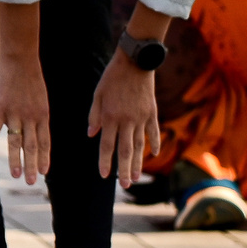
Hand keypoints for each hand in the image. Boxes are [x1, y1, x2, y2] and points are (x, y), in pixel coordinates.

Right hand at [0, 6, 48, 180]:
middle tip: (32, 182)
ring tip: (16, 175)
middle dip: (33, 165)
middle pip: (32, 146)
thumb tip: (37, 127)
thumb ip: (38, 113)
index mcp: (43, 115)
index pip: (45, 142)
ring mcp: (16, 113)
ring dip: (16, 160)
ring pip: (16, 142)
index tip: (45, 173)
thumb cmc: (31, 75)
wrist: (21, 57)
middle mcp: (31, 117)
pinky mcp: (1, 106)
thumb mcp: (41, 96)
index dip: (45, 158)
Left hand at [88, 51, 161, 185]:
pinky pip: (153, 132)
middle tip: (125, 186)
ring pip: (140, 145)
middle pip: (125, 150)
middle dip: (124, 170)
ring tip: (137, 177)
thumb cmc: (112, 77)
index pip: (107, 145)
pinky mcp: (152, 112)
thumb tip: (91, 135)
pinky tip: (153, 155)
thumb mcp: (98, 94)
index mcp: (110, 117)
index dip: (105, 162)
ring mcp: (141, 118)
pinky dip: (154, 144)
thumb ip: (94, 116)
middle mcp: (127, 120)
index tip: (104, 175)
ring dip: (138, 163)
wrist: (135, 61)